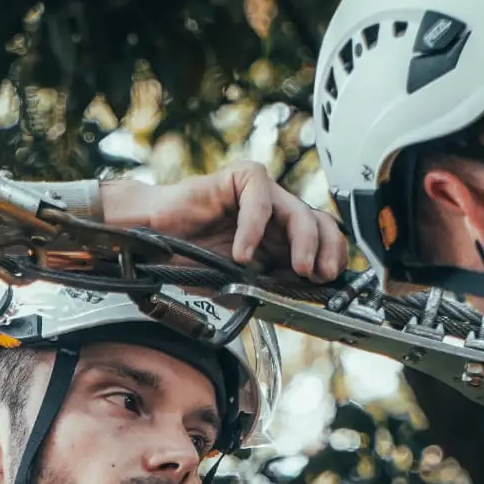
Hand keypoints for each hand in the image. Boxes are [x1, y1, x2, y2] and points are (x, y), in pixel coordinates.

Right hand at [102, 161, 349, 281]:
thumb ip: (265, 289)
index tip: (329, 285)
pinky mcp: (240, 179)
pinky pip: (260, 198)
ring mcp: (261, 194)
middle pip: (320, 223)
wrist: (151, 240)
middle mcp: (275, 214)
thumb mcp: (237, 285)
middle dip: (327, 251)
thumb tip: (298, 304)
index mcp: (279, 239)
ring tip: (296, 269)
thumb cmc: (189, 259)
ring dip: (303, 243)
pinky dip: (254, 229)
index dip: (331, 260)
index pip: (322, 242)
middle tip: (319, 276)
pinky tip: (243, 255)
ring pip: (298, 210)